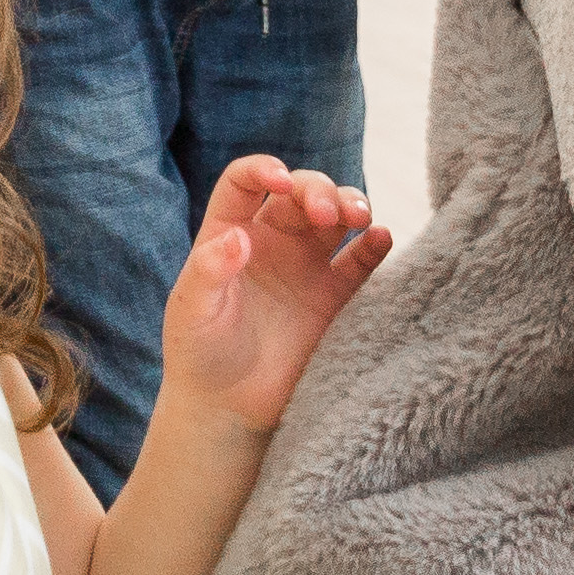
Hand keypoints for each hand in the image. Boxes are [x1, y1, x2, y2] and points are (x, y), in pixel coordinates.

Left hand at [156, 157, 390, 437]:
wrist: (229, 404)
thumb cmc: (199, 352)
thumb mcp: (193, 310)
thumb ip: (209, 271)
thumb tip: (237, 238)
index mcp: (229, 232)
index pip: (245, 181)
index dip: (264, 170)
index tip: (280, 180)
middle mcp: (272, 240)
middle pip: (301, 192)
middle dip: (319, 190)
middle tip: (329, 212)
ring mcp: (306, 266)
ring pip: (336, 218)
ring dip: (351, 205)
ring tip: (360, 217)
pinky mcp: (334, 297)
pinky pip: (360, 261)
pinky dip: (374, 245)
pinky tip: (381, 239)